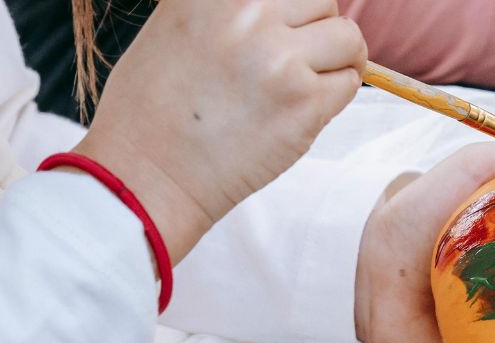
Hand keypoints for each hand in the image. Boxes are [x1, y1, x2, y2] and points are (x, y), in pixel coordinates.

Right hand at [72, 0, 365, 263]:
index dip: (295, 9)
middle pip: (323, 2)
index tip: (291, 29)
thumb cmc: (153, 108)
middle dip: (317, 30)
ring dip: (339, 61)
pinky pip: (349, 84)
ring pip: (348, 39)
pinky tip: (300, 111)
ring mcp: (279, 57)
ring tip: (309, 83)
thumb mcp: (177, 25)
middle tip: (297, 60)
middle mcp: (248, 13)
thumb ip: (230, 7)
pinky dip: (334, 97)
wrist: (146, 174)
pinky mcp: (303, 102)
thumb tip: (278, 6)